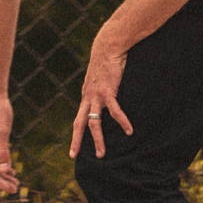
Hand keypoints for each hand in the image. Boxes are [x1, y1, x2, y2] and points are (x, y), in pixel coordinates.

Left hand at [70, 36, 134, 160]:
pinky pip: (115, 111)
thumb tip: (105, 93)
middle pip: (79, 123)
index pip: (79, 117)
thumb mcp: (99, 77)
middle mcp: (88, 97)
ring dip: (98, 139)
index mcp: (86, 95)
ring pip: (94, 122)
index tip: (74, 144)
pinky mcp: (108, 91)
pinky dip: (122, 122)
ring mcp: (96, 95)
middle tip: (73, 155)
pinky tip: (129, 131)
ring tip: (101, 154)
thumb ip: (99, 87)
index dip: (76, 132)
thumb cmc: (106, 61)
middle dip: (76, 140)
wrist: (107, 47)